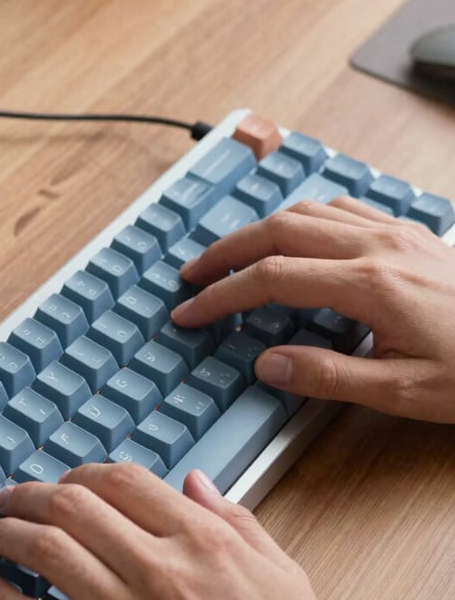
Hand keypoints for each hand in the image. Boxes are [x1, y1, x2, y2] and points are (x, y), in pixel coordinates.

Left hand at [0, 464, 451, 599]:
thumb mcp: (283, 572)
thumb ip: (236, 519)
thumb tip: (195, 482)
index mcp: (205, 541)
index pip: (124, 481)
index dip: (83, 473)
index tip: (66, 482)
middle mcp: (163, 570)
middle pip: (75, 507)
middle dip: (32, 494)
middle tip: (11, 497)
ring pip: (50, 553)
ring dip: (8, 533)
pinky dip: (1, 599)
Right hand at [172, 197, 454, 422]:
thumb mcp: (402, 391)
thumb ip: (327, 376)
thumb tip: (267, 364)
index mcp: (371, 285)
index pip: (272, 279)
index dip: (222, 295)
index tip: (190, 310)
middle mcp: (378, 246)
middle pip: (280, 230)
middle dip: (226, 251)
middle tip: (193, 274)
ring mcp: (396, 233)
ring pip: (308, 211)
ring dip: (259, 229)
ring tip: (230, 255)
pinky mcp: (409, 233)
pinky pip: (342, 208)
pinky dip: (303, 218)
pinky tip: (293, 235)